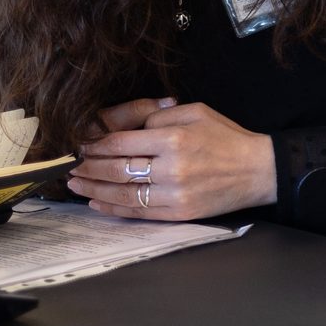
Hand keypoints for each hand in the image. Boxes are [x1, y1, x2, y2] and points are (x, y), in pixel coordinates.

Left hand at [69, 100, 275, 219]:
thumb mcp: (197, 112)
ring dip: (93, 190)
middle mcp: (171, 168)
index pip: (121, 142)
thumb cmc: (227, 137)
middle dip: (87, 167)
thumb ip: (159, 116)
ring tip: (74, 184)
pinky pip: (138, 212)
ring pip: (122, 193)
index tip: (77, 144)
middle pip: (116, 169)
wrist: (259, 170)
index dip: (94, 144)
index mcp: (174, 139)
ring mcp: (174, 194)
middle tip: (66, 165)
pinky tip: (97, 203)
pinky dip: (113, 209)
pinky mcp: (178, 213)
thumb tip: (128, 127)